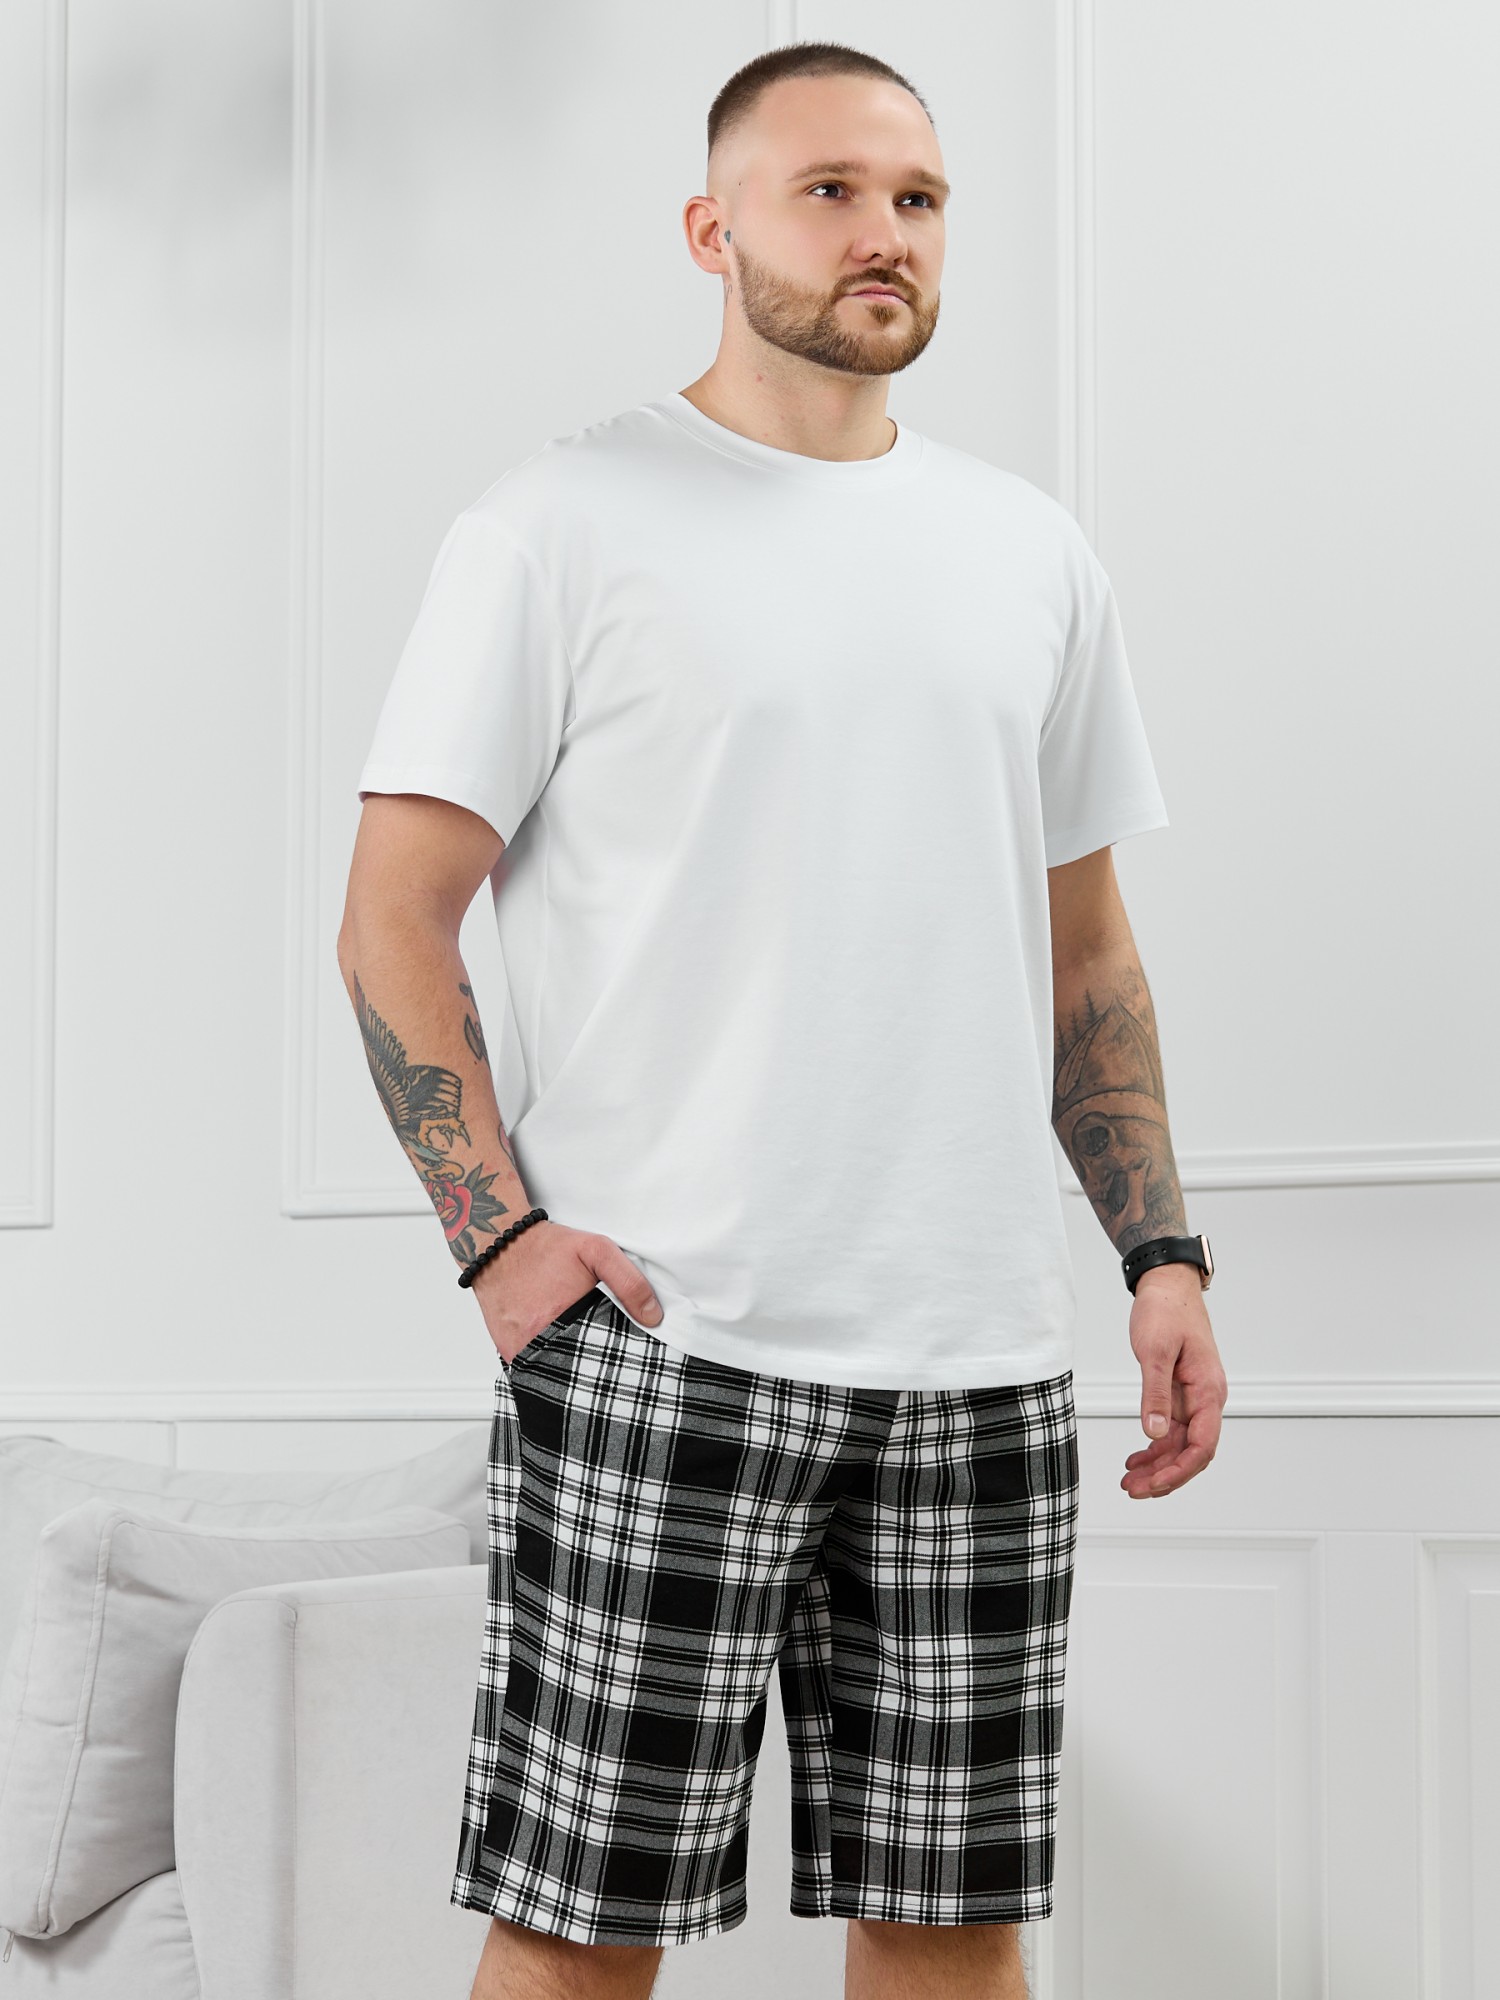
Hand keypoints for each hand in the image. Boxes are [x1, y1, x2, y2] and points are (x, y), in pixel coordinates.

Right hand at [471, 1220, 663, 1366]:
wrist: (497, 1244)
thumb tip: (653, 1316)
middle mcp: (537, 1339)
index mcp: (563, 1318)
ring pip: (554, 1372)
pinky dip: (546, 1364)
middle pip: (577, 1369)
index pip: (600, 1357)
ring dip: (569, 1369)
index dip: (614, 1360)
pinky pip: (532, 1368)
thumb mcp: (596, 1249)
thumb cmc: (546, 1247)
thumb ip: (628, 1281)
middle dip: (593, 1368)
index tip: (625, 1362)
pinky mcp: (507, 1350)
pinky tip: (559, 1353)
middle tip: (606, 1362)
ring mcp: (520, 1348)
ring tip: (584, 1360)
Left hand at [1122, 1266, 1226, 1498]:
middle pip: (1192, 1451)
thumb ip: (1155, 1393)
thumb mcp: (1155, 1351)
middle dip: (1165, 1476)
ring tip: (1129, 1481)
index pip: (1202, 1445)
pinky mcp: (1180, 1392)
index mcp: (1208, 1390)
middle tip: (1132, 1490)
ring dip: (1158, 1465)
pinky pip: (1172, 1429)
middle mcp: (1206, 1398)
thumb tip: (1156, 1434)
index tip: (1153, 1485)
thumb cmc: (1165, 1311)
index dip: (1179, 1470)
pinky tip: (1137, 1457)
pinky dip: (1156, 1446)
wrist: (1167, 1284)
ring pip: (1181, 1444)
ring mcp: (1194, 1396)